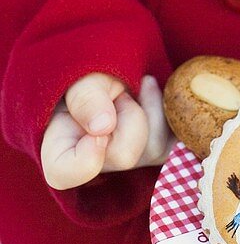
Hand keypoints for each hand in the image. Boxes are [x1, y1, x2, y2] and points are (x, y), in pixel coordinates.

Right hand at [40, 73, 173, 190]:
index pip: (64, 174)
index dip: (84, 160)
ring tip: (130, 91)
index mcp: (60, 149)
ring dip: (146, 108)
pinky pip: (174, 142)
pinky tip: (149, 91)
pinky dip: (166, 110)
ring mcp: (128, 164)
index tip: (99, 128)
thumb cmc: (89, 76)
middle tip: (117, 94)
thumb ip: (85, 98)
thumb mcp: (80, 77)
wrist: (114, 69)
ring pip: (153, 149)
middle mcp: (95, 165)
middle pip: (124, 157)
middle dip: (128, 114)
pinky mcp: (157, 154)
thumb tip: (103, 126)